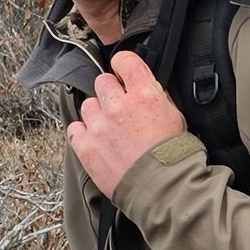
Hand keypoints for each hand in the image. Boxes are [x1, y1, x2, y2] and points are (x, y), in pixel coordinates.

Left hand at [67, 49, 188, 196]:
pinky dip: (83, 133)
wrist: (163, 188)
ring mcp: (99, 126)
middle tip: (120, 108)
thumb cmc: (172, 156)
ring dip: (97, 113)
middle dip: (111, 92)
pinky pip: (74, 129)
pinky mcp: (86, 147)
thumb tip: (144, 87)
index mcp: (144, 94)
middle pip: (102, 81)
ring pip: (88, 105)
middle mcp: (118, 106)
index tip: (123, 72)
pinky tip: (96, 140)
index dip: (123, 65)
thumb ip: (156, 96)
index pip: (125, 60)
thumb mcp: (174, 116)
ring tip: (110, 129)